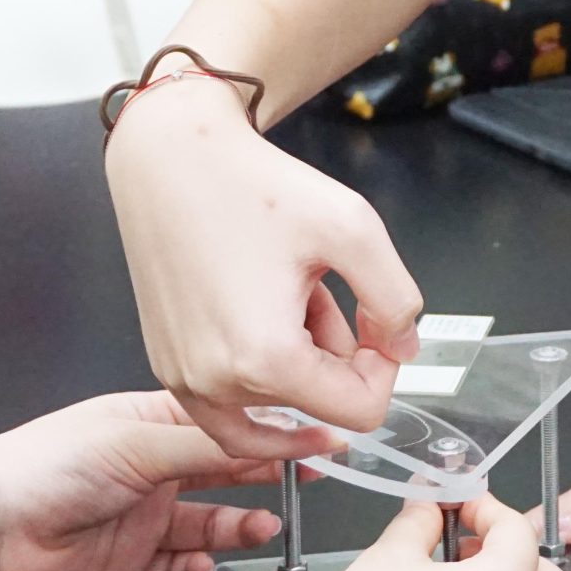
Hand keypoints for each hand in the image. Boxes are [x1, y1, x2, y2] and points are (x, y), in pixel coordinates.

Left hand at [0, 390, 319, 570]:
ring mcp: (143, 517)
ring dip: (240, 525)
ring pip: (210, 523)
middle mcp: (152, 468)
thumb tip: (275, 434)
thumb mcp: (138, 443)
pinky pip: (179, 569)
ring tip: (263, 527)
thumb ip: (211, 446)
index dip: (273, 429)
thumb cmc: (47, 466)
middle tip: (312, 479)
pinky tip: (207, 566)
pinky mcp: (130, 565)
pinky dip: (200, 570)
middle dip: (270, 475)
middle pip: (227, 471)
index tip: (318, 435)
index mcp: (153, 424)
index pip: (228, 422)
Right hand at [105, 78, 424, 457]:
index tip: (372, 317)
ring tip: (282, 288)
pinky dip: (261, 378)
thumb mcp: (352, 228)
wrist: (173, 159)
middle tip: (315, 286)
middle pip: (318, 402)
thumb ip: (395, 299)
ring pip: (278, 398)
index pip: (362, 411)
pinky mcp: (167, 368)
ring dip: (295, 353)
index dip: (384, 364)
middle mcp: (216, 384)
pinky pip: (230, 410)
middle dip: (334, 349)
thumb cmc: (251, 186)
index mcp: (265, 360)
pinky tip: (272, 336)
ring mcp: (184, 380)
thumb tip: (402, 346)